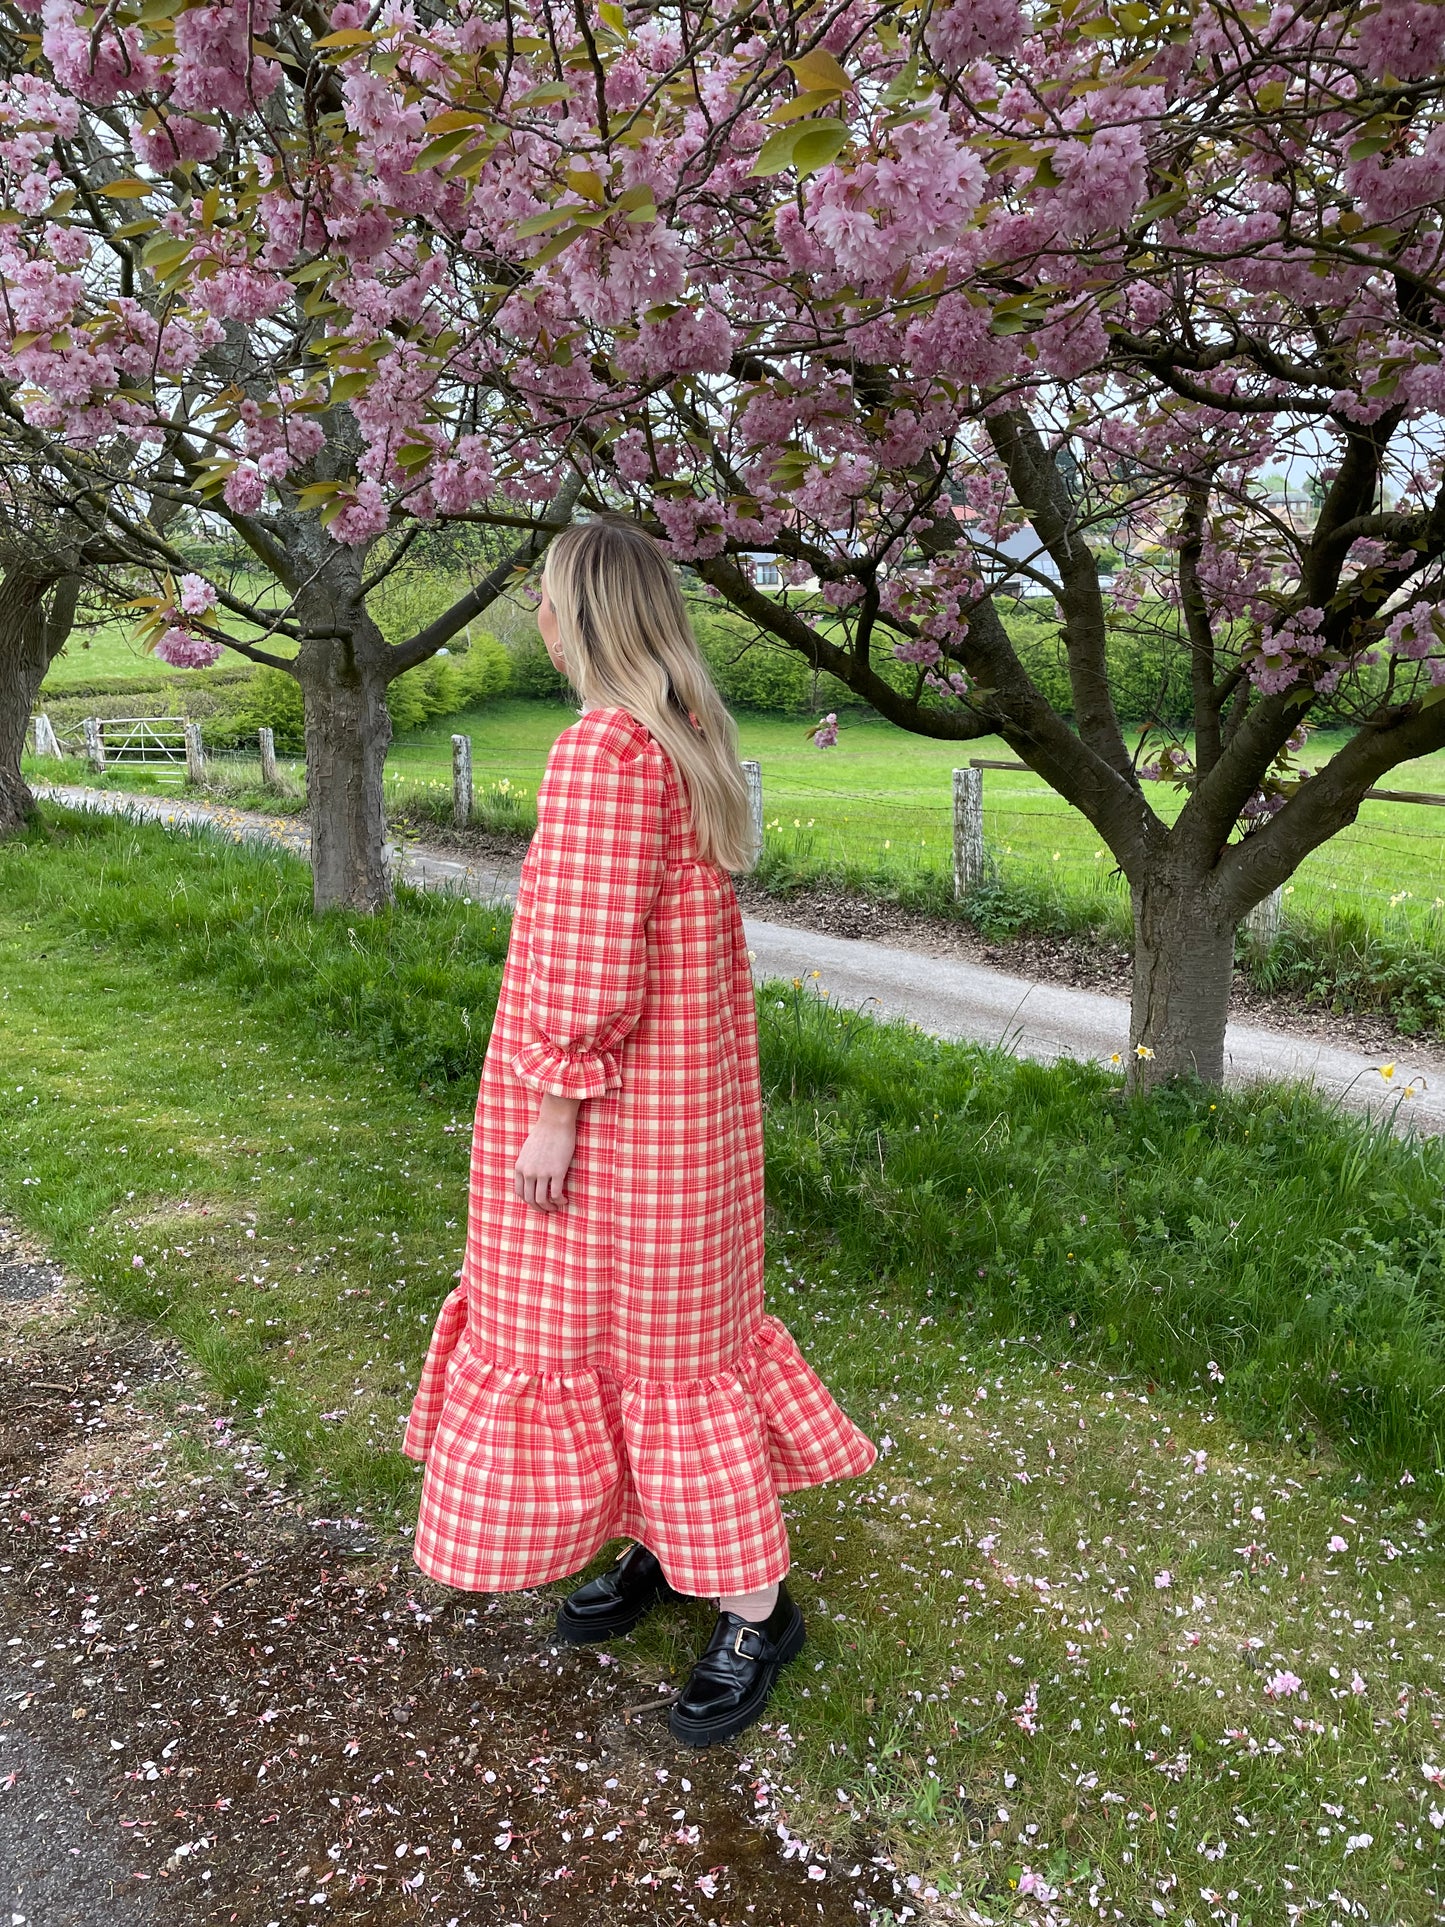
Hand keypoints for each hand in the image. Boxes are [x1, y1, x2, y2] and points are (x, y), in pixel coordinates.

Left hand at [513, 1093, 579, 1210]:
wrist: (555, 1122)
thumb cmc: (544, 1133)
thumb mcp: (528, 1150)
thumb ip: (527, 1164)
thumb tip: (531, 1176)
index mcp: (520, 1167)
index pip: (519, 1192)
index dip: (528, 1201)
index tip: (536, 1202)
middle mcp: (528, 1172)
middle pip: (530, 1199)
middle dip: (539, 1207)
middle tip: (547, 1210)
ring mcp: (542, 1173)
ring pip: (542, 1199)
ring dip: (549, 1207)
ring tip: (556, 1207)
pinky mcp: (557, 1172)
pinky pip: (556, 1194)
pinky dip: (560, 1201)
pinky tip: (565, 1200)